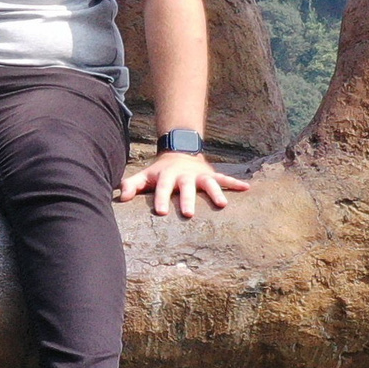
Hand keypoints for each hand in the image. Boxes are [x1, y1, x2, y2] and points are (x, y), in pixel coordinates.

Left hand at [119, 147, 250, 218]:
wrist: (179, 152)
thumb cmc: (159, 172)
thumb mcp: (143, 176)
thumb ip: (130, 185)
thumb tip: (121, 197)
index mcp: (166, 176)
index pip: (162, 188)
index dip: (161, 198)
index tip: (162, 212)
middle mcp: (184, 175)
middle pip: (186, 187)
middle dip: (188, 200)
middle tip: (189, 214)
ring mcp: (199, 175)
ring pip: (209, 183)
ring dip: (215, 193)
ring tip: (222, 205)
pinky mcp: (211, 175)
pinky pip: (225, 179)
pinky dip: (235, 183)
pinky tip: (246, 188)